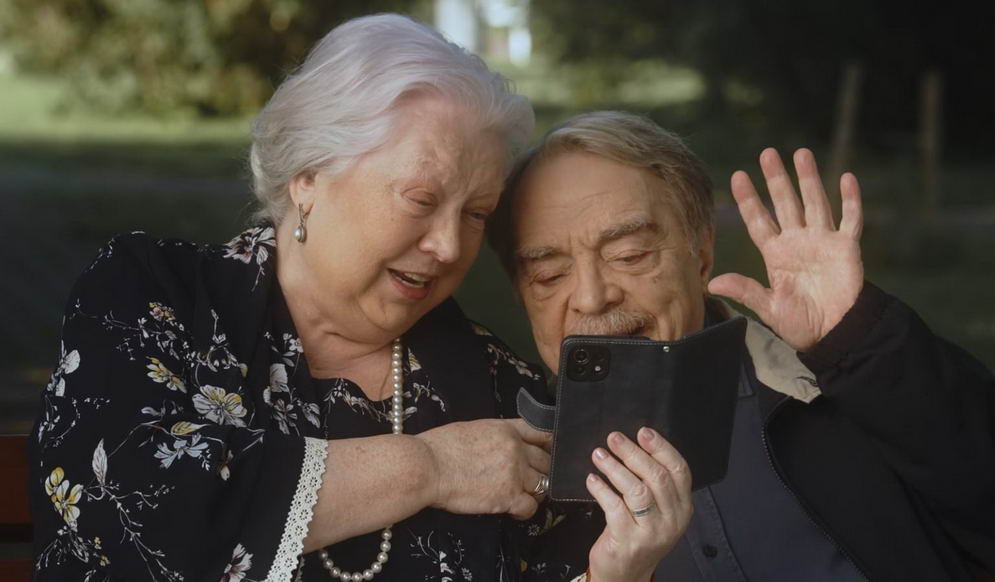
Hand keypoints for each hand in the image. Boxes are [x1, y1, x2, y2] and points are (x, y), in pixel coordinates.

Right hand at [416, 418, 550, 519]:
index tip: (550, 454)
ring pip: (543, 485)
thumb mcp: (473, 429)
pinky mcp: (509, 496)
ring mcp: (515, 472)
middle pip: (546, 462)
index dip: (550, 445)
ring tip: (520, 497)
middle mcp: (516, 448)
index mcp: (506, 429)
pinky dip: (525, 511)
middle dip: (541, 472)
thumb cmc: (439, 448)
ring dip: (534, 492)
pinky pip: (531, 506)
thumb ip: (496, 436)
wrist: (426, 466)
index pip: (543, 433)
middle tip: (531, 481)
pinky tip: (515, 511)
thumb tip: (501, 447)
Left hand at [587, 428, 692, 581]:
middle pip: (656, 476)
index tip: (643, 431)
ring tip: (599, 454)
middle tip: (614, 438)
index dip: (661, 447)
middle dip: (633, 452)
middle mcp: (672, 519)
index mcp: (683, 507)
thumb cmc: (639, 534)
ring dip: (615, 468)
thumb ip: (654, 483)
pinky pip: (614, 507)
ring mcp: (652, 532)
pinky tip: (592, 479)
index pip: (679, 470)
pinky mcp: (628, 541)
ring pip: (636, 490)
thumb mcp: (657, 510)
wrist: (626, 574)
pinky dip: (601, 489)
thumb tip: (635, 444)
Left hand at [708, 148, 863, 350]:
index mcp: (776, 254)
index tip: (738, 176)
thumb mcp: (769, 308)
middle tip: (767, 153)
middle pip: (785, 203)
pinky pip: (850, 220)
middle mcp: (798, 242)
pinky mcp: (847, 248)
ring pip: (815, 203)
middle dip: (776, 179)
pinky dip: (850, 200)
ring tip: (801, 153)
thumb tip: (712, 283)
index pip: (759, 221)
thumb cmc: (800, 323)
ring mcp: (823, 242)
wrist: (834, 333)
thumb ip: (745, 291)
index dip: (749, 200)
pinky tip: (846, 178)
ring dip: (809, 179)